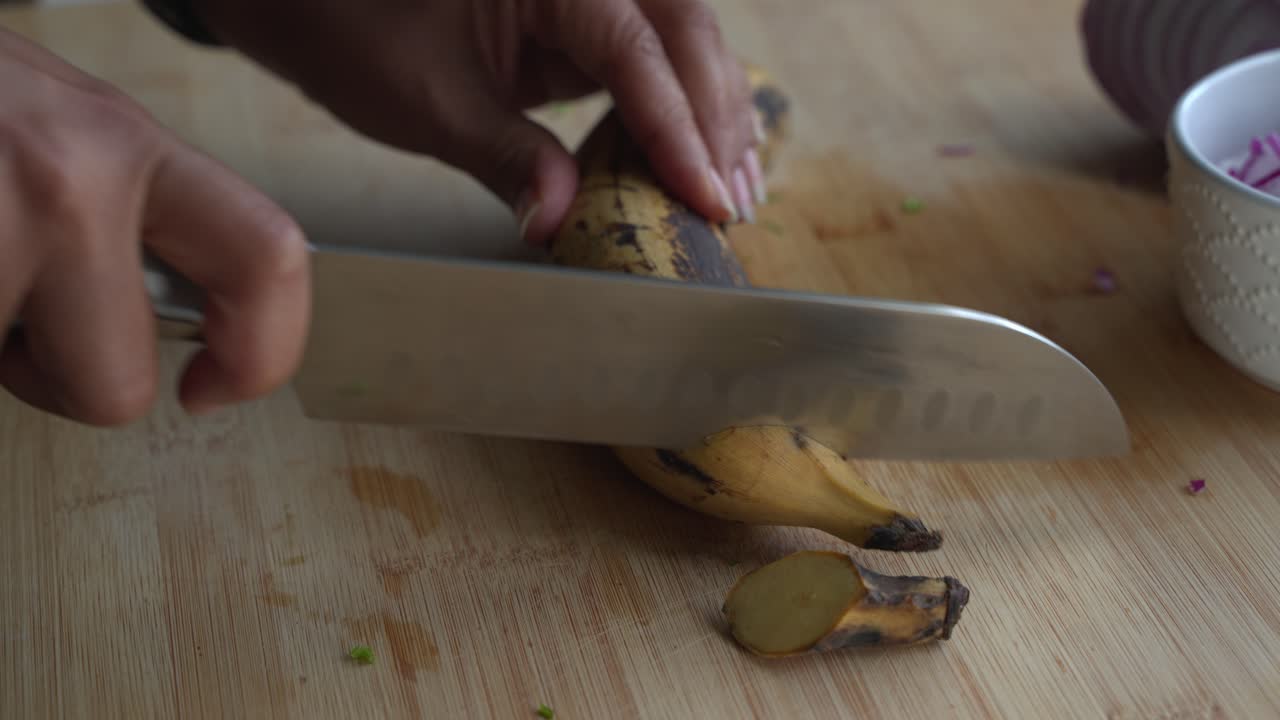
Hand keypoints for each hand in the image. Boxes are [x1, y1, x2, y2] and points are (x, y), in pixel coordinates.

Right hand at [0, 28, 309, 424]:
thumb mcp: (58, 132)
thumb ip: (127, 214)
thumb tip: (190, 318)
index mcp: (126, 145)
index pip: (267, 259)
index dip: (264, 350)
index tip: (217, 385)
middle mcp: (70, 180)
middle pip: (117, 387)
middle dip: (64, 382)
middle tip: (18, 323)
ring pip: (13, 380)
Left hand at [197, 0, 765, 244]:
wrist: (318, 0)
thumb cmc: (358, 32)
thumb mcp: (429, 101)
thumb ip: (504, 158)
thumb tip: (561, 223)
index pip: (636, 47)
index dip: (678, 128)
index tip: (705, 196)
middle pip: (684, 32)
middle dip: (714, 122)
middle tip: (730, 204)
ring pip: (683, 41)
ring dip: (713, 116)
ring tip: (736, 191)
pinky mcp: (586, 21)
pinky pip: (653, 57)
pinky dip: (680, 109)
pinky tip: (701, 159)